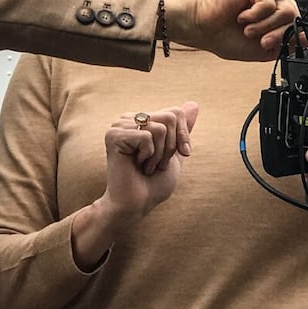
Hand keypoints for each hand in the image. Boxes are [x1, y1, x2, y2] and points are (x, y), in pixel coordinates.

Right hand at [72, 102, 198, 268]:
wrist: (136, 205)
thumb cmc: (153, 184)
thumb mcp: (175, 153)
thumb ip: (182, 130)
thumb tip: (194, 104)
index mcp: (142, 120)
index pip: (175, 112)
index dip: (183, 136)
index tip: (181, 154)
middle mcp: (129, 119)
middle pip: (170, 117)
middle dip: (171, 147)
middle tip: (156, 164)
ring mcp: (119, 125)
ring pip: (160, 128)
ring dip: (159, 154)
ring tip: (145, 166)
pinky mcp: (114, 135)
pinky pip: (147, 137)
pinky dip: (148, 156)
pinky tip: (136, 165)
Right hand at [163, 0, 297, 59]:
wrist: (204, 29)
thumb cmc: (227, 37)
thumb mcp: (263, 49)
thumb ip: (285, 44)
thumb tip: (306, 38)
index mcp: (278, 15)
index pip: (302, 20)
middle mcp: (276, 0)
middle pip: (296, 18)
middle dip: (278, 35)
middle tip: (260, 40)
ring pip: (286, 11)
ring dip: (265, 26)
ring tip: (247, 28)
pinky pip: (270, 3)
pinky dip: (255, 15)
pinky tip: (242, 15)